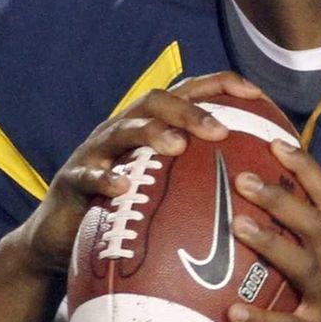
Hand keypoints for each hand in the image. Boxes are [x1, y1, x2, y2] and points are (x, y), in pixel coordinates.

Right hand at [11, 71, 260, 273]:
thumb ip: (199, 176)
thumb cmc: (126, 209)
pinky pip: (88, 175)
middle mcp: (123, 129)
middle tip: (220, 131)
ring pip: (123, 129)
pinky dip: (105, 178)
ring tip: (177, 146)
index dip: (219, 84)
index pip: (187, 92)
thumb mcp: (163, 188)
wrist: (61, 237)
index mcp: (149, 125)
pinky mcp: (72, 179)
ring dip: (152, 133)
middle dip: (189, 110)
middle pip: (156, 102)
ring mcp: (96, 151)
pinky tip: (122, 187)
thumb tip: (259, 180)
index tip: (254, 92)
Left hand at [228, 140, 320, 321]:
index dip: (306, 168)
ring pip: (304, 267)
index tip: (276, 141)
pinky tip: (233, 310)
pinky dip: (262, 318)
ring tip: (237, 226)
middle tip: (242, 178)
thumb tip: (260, 206)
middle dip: (282, 198)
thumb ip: (306, 240)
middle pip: (315, 225)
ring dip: (272, 244)